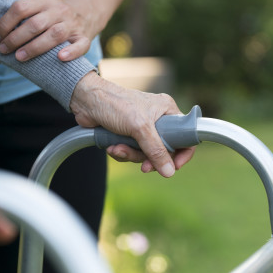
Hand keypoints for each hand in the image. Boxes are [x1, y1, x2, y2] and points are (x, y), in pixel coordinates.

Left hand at [0, 0, 101, 66]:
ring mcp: (72, 24)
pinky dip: (71, 51)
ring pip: (55, 34)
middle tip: (3, 50)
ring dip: (35, 47)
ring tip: (19, 57)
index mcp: (44, 0)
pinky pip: (81, 45)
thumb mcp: (34, 16)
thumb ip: (12, 34)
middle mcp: (59, 10)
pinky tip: (59, 57)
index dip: (5, 23)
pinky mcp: (84, 37)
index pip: (20, 8)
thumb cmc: (51, 19)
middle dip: (16, 38)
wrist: (87, 12)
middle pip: (36, 23)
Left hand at [69, 73, 195, 176]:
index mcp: (167, 111)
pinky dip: (122, 152)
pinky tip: (112, 146)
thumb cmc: (115, 104)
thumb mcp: (139, 128)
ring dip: (131, 155)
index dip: (182, 153)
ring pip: (146, 154)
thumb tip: (169, 172)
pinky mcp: (128, 134)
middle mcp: (158, 119)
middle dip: (148, 158)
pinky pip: (132, 152)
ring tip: (118, 148)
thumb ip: (156, 150)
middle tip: (142, 166)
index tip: (173, 167)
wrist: (86, 100)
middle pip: (164, 150)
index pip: (185, 136)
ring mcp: (143, 128)